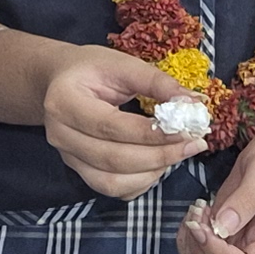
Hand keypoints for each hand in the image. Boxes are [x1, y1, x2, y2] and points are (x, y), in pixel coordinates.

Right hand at [31, 43, 207, 199]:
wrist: (59, 81)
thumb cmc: (92, 69)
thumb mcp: (123, 64)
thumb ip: (157, 83)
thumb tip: (194, 104)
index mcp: (64, 102)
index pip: (112, 126)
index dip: (153, 133)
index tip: (189, 130)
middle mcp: (60, 135)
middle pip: (113, 159)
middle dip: (160, 156)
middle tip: (194, 144)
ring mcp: (67, 157)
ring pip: (112, 182)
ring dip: (152, 172)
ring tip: (177, 153)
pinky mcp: (79, 170)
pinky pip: (112, 189)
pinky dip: (140, 182)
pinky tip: (158, 164)